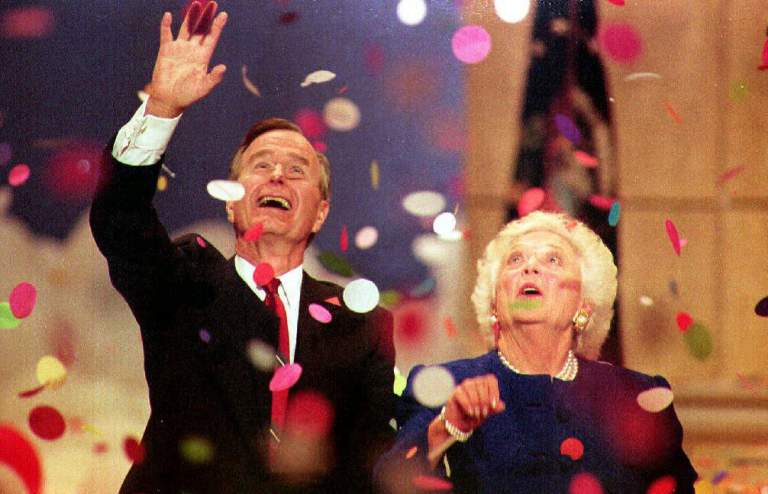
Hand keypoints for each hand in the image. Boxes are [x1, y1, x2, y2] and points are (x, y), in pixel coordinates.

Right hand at [145, 1, 227, 117]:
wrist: (169, 99)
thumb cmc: (188, 95)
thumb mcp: (203, 88)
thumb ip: (213, 78)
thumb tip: (223, 67)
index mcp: (203, 57)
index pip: (212, 38)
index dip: (217, 26)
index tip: (224, 14)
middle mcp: (192, 50)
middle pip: (201, 29)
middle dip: (206, 16)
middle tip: (212, 3)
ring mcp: (179, 48)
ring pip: (186, 28)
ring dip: (191, 16)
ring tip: (196, 3)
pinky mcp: (166, 50)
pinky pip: (166, 34)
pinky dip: (167, 25)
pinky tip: (169, 16)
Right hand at [443, 374, 505, 432]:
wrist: (461, 423)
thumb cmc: (475, 415)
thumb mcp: (487, 412)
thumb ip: (494, 408)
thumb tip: (502, 405)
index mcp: (484, 384)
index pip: (491, 380)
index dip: (493, 391)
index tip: (493, 405)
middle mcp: (474, 382)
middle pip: (482, 384)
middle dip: (484, 400)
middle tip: (484, 413)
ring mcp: (464, 386)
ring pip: (471, 388)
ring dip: (475, 402)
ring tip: (477, 413)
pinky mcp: (455, 392)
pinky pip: (462, 394)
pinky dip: (467, 404)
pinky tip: (470, 412)